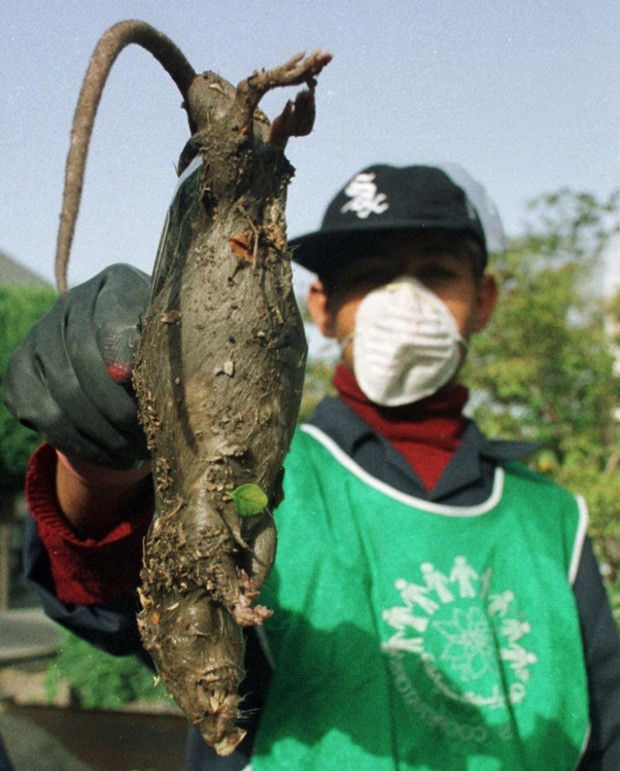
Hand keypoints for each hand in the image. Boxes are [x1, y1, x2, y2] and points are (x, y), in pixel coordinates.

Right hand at [4, 264, 149, 468]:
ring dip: (101, 434)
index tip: (134, 379)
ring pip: (63, 394)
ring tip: (133, 454)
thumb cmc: (165, 353)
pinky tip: (109, 456)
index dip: (120, 347)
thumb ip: (162, 350)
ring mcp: (40, 335)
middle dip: (117, 407)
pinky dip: (78, 443)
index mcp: (118, 283)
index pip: (113, 311)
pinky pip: (42, 414)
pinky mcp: (20, 369)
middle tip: (145, 437)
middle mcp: (72, 302)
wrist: (129, 365)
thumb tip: (124, 375)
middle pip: (83, 357)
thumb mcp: (175, 345)